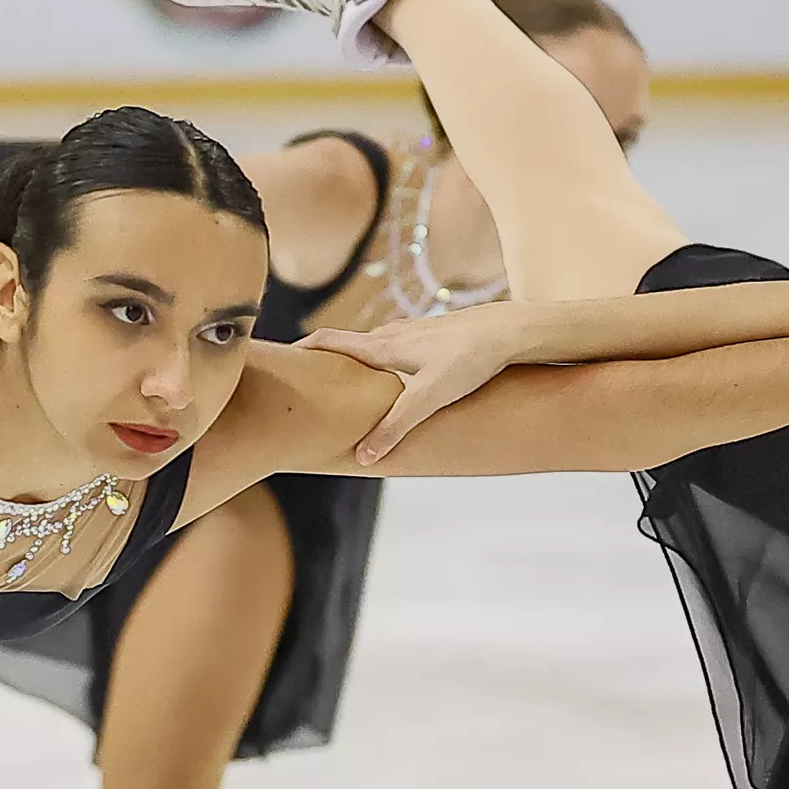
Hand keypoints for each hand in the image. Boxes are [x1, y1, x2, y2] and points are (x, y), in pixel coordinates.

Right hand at [303, 300, 561, 465]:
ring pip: (372, 347)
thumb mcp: (429, 399)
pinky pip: (395, 348)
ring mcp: (413, 332)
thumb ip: (394, 428)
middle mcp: (392, 334)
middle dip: (323, 362)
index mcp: (381, 346)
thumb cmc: (469, 360)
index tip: (277, 361)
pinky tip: (395, 379)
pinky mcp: (433, 336)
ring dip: (353, 363)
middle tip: (304, 383)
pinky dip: (381, 361)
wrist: (510, 331)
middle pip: (345, 345)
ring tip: (343, 386)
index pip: (328, 341)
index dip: (300, 350)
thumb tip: (362, 457)